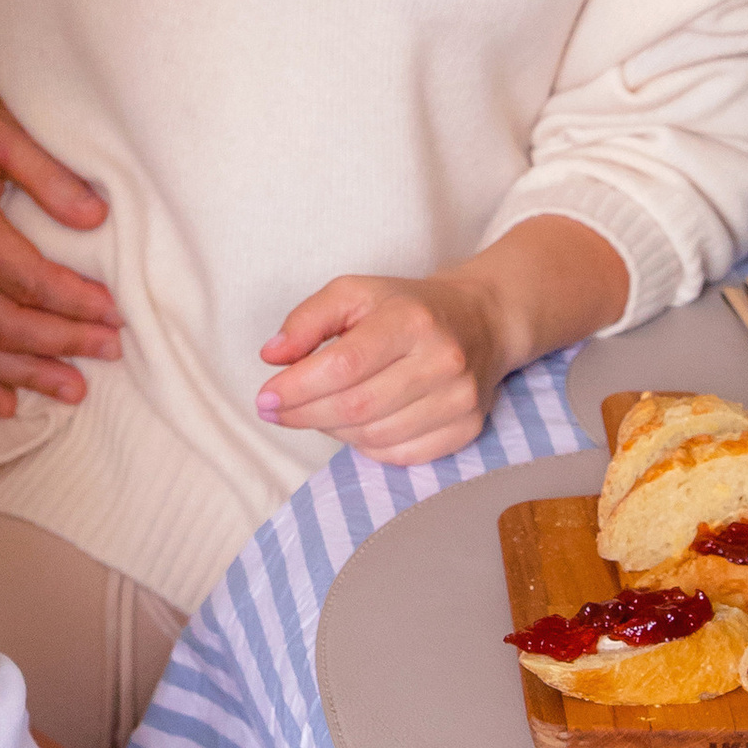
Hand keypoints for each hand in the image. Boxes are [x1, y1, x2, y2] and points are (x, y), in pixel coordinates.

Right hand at [0, 61, 121, 414]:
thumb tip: (95, 219)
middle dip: (61, 342)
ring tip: (71, 388)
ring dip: (22, 375)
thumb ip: (48, 173)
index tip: (115, 312)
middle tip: (110, 351)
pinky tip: (3, 402)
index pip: (26, 279)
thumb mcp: (0, 126)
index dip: (74, 301)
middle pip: (1, 322)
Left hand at [256, 219, 627, 464]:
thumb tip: (272, 355)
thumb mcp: (354, 293)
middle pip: (356, 407)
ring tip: (318, 411)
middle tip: (277, 412)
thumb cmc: (406, 307)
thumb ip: (308, 319)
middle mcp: (442, 360)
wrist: (481, 321)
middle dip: (305, 414)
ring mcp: (459, 399)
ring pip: (374, 436)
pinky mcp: (466, 428)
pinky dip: (366, 445)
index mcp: (412, 320)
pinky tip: (356, 424)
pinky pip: (400, 455)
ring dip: (333, 429)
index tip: (265, 399)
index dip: (297, 388)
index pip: (344, 365)